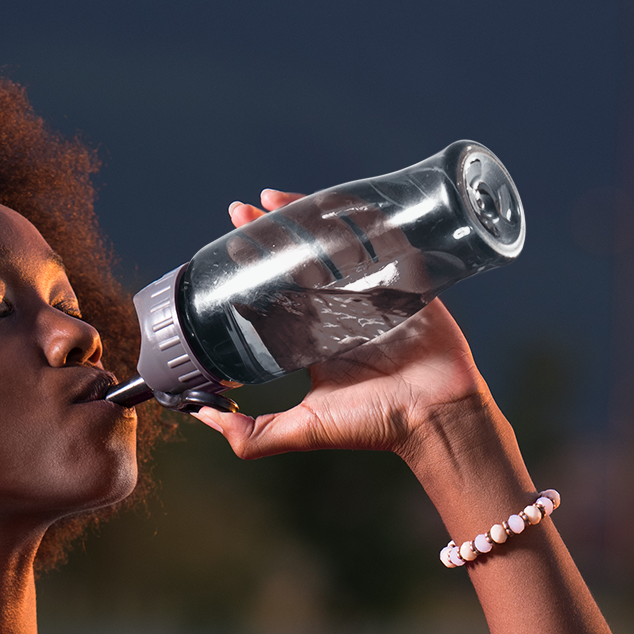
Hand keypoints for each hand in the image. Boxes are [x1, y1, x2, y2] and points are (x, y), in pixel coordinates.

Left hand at [195, 190, 491, 463]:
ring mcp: (373, 292)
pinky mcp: (405, 280)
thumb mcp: (301, 429)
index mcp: (316, 339)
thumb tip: (200, 418)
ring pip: (332, 244)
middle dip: (268, 234)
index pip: (277, 293)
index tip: (227, 248)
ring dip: (302, 217)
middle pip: (299, 260)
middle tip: (240, 211)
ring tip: (271, 199)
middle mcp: (342, 310)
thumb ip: (249, 434)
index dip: (253, 269)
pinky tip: (330, 200)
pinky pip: (379, 239)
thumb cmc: (373, 426)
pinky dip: (357, 217)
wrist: (434, 418)